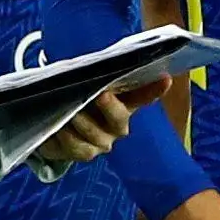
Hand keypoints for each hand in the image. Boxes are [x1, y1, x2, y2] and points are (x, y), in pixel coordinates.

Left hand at [34, 78, 170, 165]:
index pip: (142, 95)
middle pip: (119, 119)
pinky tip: (59, 128)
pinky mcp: (85, 153)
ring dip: (82, 123)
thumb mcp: (83, 84)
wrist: (54, 124)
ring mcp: (103, 141)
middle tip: (101, 95)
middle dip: (111, 107)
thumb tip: (89, 65)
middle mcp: (117, 125)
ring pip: (96, 136)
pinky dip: (67, 138)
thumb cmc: (75, 97)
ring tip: (70, 112)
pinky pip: (78, 148)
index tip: (166, 79)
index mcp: (123, 103)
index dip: (154, 89)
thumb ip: (92, 76)